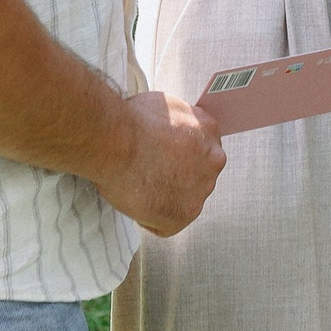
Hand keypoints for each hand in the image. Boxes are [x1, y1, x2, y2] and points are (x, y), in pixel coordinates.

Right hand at [96, 90, 225, 234]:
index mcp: (209, 131)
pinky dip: (151, 220)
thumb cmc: (133, 120)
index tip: (163, 157)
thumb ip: (181, 124)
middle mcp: (213, 162)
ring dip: (166, 198)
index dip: (179, 155)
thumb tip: (175, 132)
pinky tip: (137, 204)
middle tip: (149, 173)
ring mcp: (200, 191)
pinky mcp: (182, 216)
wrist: (117, 142)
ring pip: (184, 200)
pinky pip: (167, 225)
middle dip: (176, 177)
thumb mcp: (167, 106)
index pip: (201, 150)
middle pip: (197, 175)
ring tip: (139, 188)